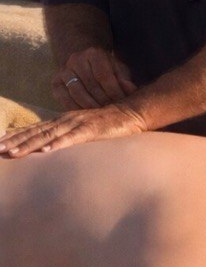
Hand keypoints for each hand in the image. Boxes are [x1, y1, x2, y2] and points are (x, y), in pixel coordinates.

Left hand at [0, 102, 146, 158]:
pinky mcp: (92, 130)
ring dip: (29, 145)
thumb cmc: (108, 125)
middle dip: (15, 142)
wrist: (132, 112)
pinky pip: (72, 138)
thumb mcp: (84, 131)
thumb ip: (69, 138)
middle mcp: (66, 121)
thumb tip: (52, 150)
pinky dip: (58, 144)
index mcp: (63, 122)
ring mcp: (78, 124)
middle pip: (36, 132)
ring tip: (12, 153)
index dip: (16, 137)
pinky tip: (46, 152)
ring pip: (49, 136)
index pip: (34, 130)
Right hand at [52, 47, 136, 110]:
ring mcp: (64, 70)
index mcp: (94, 53)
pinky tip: (85, 116)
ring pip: (76, 92)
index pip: (104, 75)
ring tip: (100, 116)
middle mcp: (76, 59)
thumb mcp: (118, 70)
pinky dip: (74, 108)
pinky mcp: (55, 82)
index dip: (113, 91)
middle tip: (112, 113)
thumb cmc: (106, 69)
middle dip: (103, 101)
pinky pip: (64, 98)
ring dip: (90, 106)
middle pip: (90, 85)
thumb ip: (124, 79)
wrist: (84, 62)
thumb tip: (130, 89)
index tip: (121, 103)